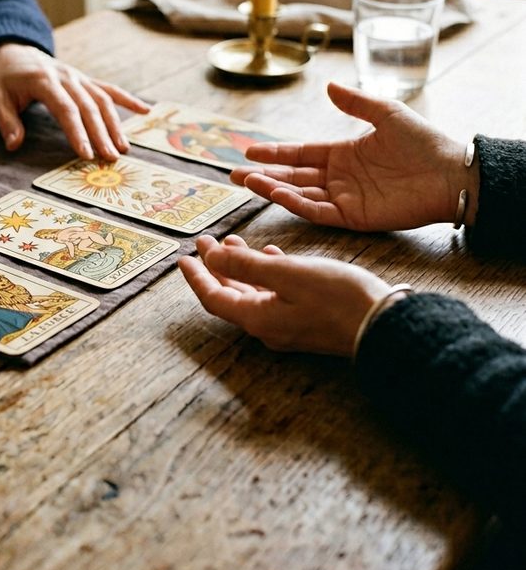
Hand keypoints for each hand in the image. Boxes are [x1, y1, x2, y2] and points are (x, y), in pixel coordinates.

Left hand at [0, 43, 149, 160]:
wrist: (13, 49)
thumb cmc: (4, 77)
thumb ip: (6, 121)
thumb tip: (14, 145)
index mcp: (44, 80)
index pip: (65, 108)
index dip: (77, 131)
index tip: (85, 153)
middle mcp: (67, 77)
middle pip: (89, 106)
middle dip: (101, 134)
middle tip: (110, 158)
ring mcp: (79, 77)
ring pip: (103, 99)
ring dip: (115, 124)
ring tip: (123, 148)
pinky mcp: (85, 79)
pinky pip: (110, 89)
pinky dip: (129, 100)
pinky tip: (146, 111)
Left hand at [179, 234, 394, 355]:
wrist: (385, 324)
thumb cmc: (338, 298)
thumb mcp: (287, 273)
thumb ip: (246, 265)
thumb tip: (211, 257)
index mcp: (257, 318)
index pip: (213, 297)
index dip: (196, 277)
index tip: (184, 257)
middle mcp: (268, 327)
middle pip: (230, 295)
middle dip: (216, 267)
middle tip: (207, 242)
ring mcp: (288, 326)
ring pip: (253, 294)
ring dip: (241, 268)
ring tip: (234, 242)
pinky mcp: (307, 321)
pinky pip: (275, 296)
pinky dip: (266, 274)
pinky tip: (273, 255)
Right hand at [230, 82, 477, 231]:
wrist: (450, 173)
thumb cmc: (424, 142)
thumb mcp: (386, 113)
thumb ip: (355, 103)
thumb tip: (328, 86)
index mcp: (343, 154)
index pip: (300, 154)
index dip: (274, 153)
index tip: (249, 152)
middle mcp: (339, 177)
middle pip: (292, 176)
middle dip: (263, 175)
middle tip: (234, 174)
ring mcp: (344, 198)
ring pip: (299, 195)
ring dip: (273, 189)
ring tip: (248, 182)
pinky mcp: (353, 217)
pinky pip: (317, 211)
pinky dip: (296, 204)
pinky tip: (277, 193)